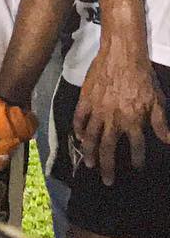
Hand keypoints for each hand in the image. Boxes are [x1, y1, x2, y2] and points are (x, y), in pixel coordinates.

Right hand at [74, 41, 169, 184]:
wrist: (122, 57)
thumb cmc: (142, 78)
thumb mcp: (157, 100)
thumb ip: (160, 122)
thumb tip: (168, 141)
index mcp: (133, 121)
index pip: (136, 147)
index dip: (137, 160)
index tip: (137, 169)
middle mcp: (114, 120)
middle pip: (108, 148)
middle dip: (108, 167)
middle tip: (107, 181)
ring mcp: (97, 111)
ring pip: (90, 137)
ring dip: (90, 153)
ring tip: (89, 164)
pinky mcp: (85, 100)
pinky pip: (79, 118)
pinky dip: (77, 129)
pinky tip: (78, 137)